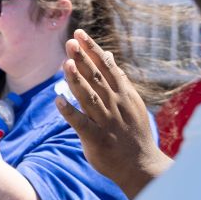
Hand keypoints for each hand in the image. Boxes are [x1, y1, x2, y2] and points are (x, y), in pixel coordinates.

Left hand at [54, 29, 170, 199]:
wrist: (142, 165)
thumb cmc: (133, 131)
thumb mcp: (131, 101)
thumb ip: (117, 80)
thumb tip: (108, 55)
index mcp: (124, 93)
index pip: (107, 66)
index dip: (92, 50)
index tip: (80, 34)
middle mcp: (115, 104)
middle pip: (96, 78)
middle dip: (82, 58)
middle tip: (69, 42)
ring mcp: (106, 121)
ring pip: (89, 97)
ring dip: (76, 80)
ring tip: (65, 64)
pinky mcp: (97, 138)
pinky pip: (81, 123)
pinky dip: (70, 112)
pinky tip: (58, 100)